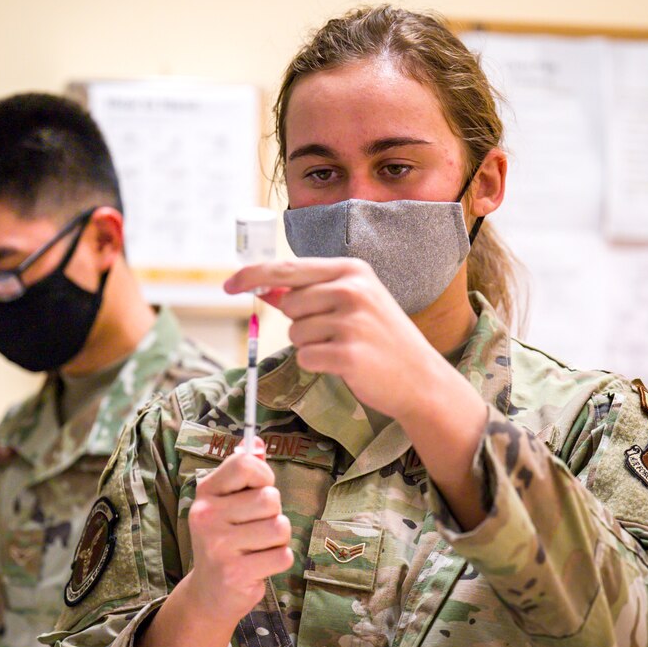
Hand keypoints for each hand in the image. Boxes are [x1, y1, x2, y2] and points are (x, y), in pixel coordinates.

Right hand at [183, 438, 293, 627]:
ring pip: (280, 527)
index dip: (264, 476)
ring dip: (278, 539)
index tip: (259, 490)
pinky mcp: (236, 573)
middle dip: (273, 513)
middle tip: (255, 528)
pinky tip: (258, 565)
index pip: (245, 464)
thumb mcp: (227, 503)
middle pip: (270, 498)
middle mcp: (207, 516)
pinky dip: (278, 560)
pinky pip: (283, 555)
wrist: (208, 592)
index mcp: (205, 493)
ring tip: (257, 547)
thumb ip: (243, 471)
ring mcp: (219, 546)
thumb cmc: (224, 539)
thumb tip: (257, 442)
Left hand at [225, 258, 440, 422]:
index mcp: (351, 270)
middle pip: (289, 304)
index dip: (252, 276)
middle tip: (334, 333)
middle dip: (300, 322)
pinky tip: (344, 364)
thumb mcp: (351, 303)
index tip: (228, 284)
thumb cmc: (380, 338)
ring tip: (343, 347)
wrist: (419, 377)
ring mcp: (351, 322)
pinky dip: (318, 364)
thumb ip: (309, 292)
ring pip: (295, 333)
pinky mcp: (348, 354)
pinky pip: (305, 358)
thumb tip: (264, 285)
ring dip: (310, 346)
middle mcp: (352, 289)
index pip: (287, 269)